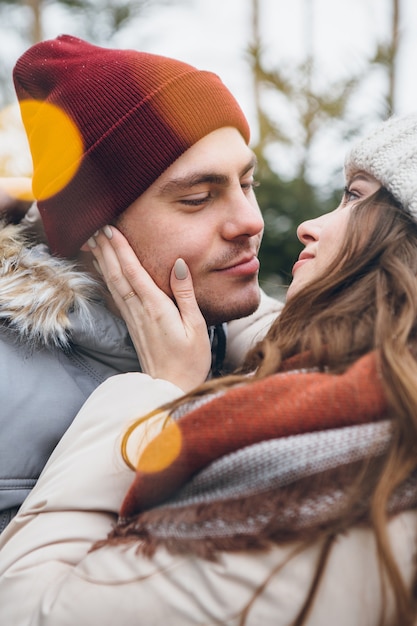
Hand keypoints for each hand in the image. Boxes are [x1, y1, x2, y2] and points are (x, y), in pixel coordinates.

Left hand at [85, 226, 210, 391]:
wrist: (171, 388)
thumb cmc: (190, 360)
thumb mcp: (196, 326)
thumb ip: (185, 294)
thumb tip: (178, 264)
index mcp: (156, 308)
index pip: (134, 272)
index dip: (121, 250)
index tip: (111, 230)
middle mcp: (139, 312)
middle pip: (117, 275)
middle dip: (106, 250)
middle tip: (96, 227)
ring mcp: (133, 320)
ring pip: (114, 285)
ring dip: (103, 262)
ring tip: (94, 243)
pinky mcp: (132, 326)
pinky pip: (117, 297)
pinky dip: (108, 280)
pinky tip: (104, 272)